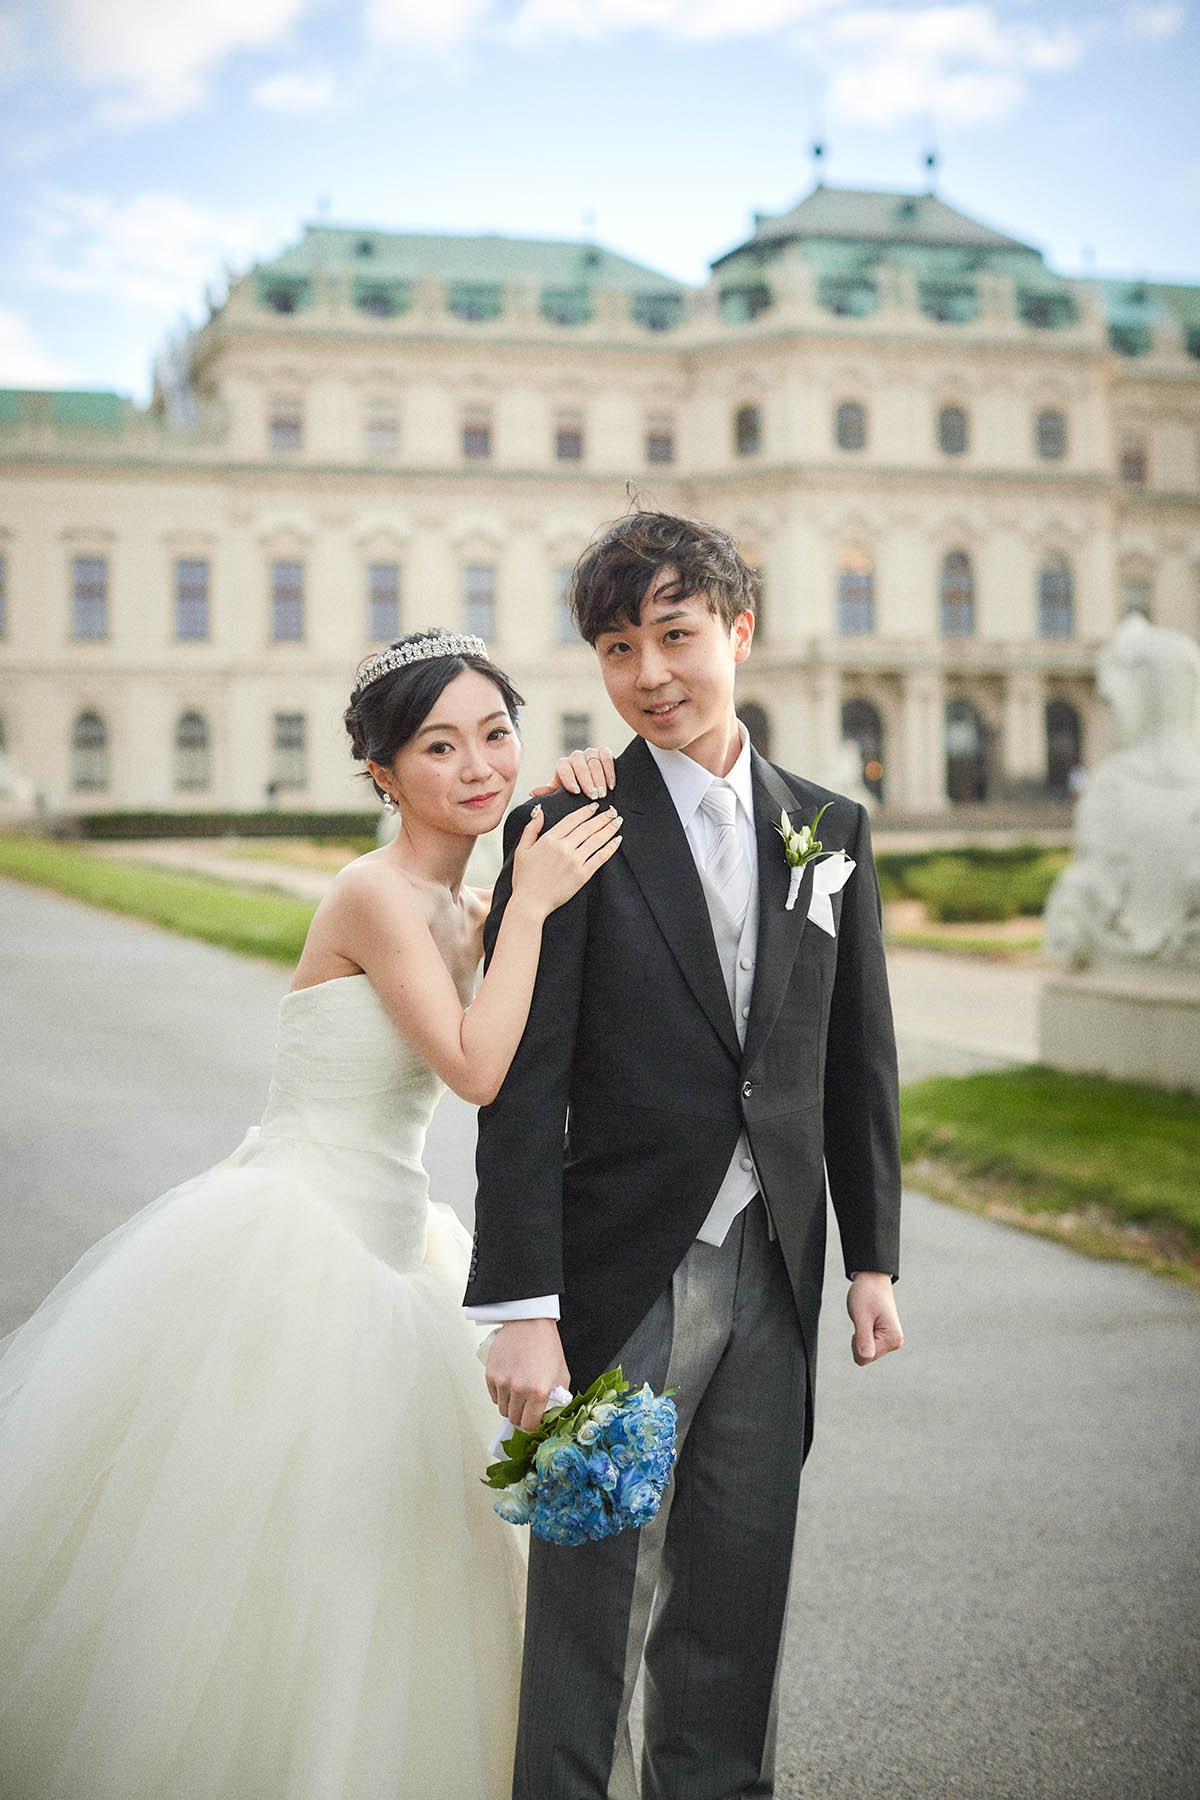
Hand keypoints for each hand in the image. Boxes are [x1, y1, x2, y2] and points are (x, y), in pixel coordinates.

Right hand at [486, 1319, 570, 1431]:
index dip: (532, 1424)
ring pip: (502, 1409)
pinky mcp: (491, 1375)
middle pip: (514, 1419)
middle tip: (526, 1405)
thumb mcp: (562, 1374)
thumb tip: (549, 1415)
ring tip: (518, 1391)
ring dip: (510, 1405)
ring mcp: (503, 1382)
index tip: (532, 1420)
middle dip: (521, 1415)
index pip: (529, 1425)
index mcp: (539, 1391)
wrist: (529, 1323)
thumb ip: (557, 1398)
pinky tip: (510, 1382)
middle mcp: (519, 1389)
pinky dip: (500, 1394)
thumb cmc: (546, 1345)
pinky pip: (493, 1396)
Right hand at [510, 801, 621, 917]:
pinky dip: (610, 847)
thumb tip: (539, 811)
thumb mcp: (522, 850)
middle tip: (613, 811)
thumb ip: (531, 829)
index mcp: (549, 840)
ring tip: (618, 821)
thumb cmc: (524, 879)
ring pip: (596, 840)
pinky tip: (617, 840)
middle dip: (602, 817)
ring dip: (609, 829)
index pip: (572, 820)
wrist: (530, 902)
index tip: (594, 806)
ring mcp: (574, 861)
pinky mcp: (582, 874)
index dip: (585, 812)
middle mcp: (564, 847)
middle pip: (587, 828)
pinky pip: (600, 857)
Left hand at [529, 745, 616, 800]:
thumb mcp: (561, 793)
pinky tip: (611, 784)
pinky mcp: (604, 752)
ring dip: (599, 779)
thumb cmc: (575, 791)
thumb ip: (549, 792)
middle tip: (593, 796)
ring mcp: (590, 753)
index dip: (569, 779)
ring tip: (602, 793)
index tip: (575, 792)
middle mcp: (575, 756)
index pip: (563, 767)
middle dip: (587, 781)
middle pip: (580, 765)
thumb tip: (532, 792)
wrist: (592, 785)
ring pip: (594, 762)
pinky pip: (606, 757)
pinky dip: (609, 771)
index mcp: (563, 765)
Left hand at [847, 1272, 903, 1366]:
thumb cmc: (867, 1294)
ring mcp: (892, 1339)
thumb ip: (864, 1338)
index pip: (865, 1358)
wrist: (872, 1279)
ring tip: (866, 1319)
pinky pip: (869, 1345)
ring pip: (867, 1352)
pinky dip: (863, 1335)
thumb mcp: (861, 1316)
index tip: (862, 1323)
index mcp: (892, 1339)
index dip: (856, 1342)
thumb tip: (866, 1357)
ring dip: (861, 1337)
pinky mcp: (886, 1337)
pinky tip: (868, 1321)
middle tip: (863, 1320)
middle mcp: (895, 1342)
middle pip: (867, 1357)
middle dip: (859, 1341)